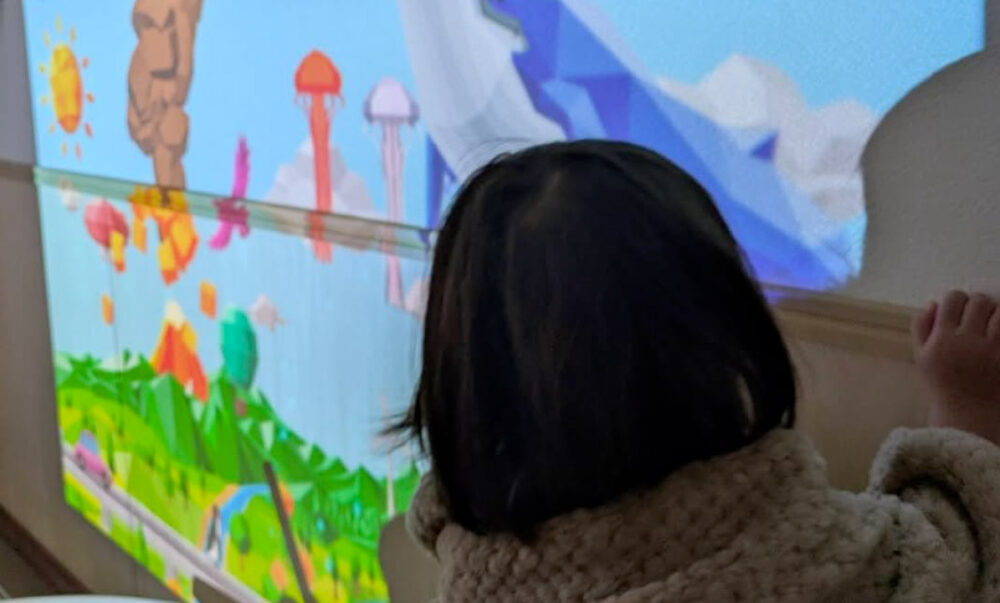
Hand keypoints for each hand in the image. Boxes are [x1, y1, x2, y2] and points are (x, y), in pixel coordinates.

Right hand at [913, 291, 999, 443]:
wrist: (967, 416)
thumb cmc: (941, 386)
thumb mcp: (920, 357)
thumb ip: (921, 327)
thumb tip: (933, 303)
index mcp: (942, 338)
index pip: (953, 299)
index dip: (957, 301)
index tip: (958, 312)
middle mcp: (967, 340)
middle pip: (979, 301)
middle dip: (979, 305)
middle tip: (978, 319)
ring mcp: (991, 349)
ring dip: (997, 316)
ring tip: (992, 327)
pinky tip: (998, 339)